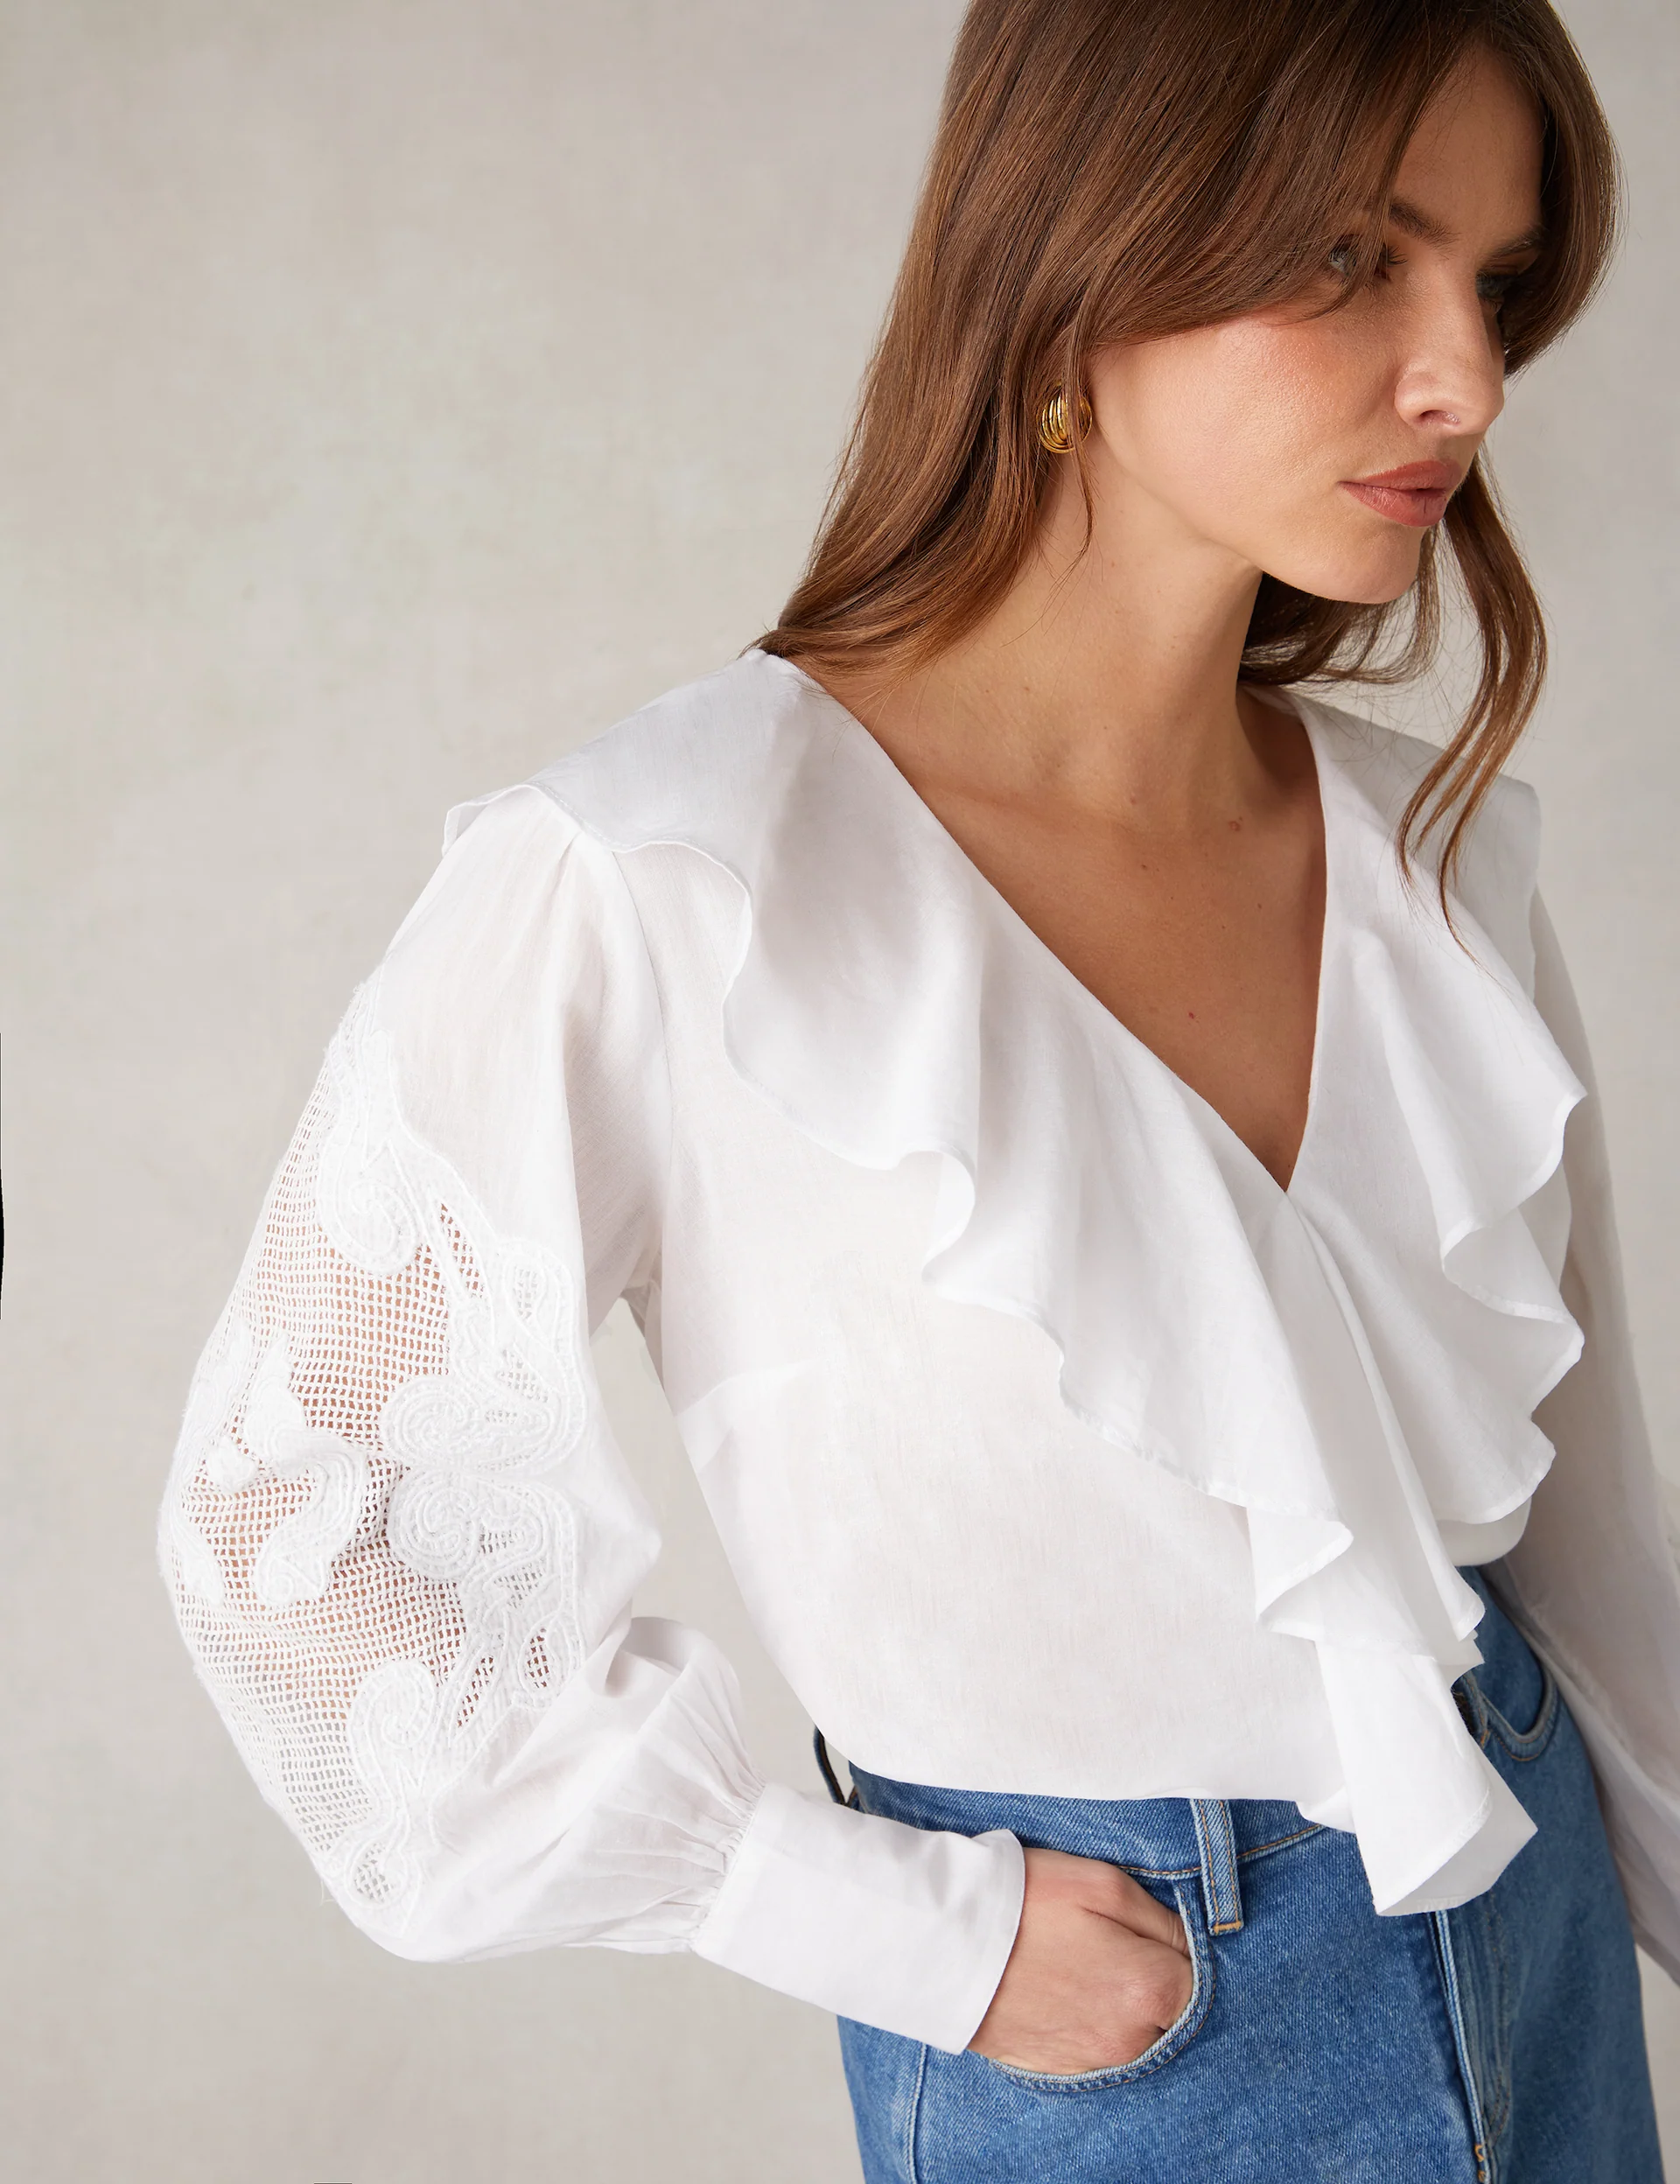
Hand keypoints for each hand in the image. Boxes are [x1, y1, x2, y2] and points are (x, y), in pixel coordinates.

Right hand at [968, 1847, 1192, 2075]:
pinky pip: (1098, 2050)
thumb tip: (1193, 1943)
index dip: (1180, 1949)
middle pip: (1171, 2012)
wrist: (947, 1945)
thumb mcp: (1104, 1884)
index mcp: (1152, 1989)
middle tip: (1117, 1944)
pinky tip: (1066, 1991)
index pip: (1201, 1978)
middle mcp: (1132, 2039)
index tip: (1153, 1929)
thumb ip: (1163, 1918)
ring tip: (1086, 1965)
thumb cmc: (1027, 1902)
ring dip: (1125, 2007)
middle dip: (1157, 1981)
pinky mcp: (1060, 2070)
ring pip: (1136, 2035)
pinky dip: (1092, 2024)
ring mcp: (1095, 2061)